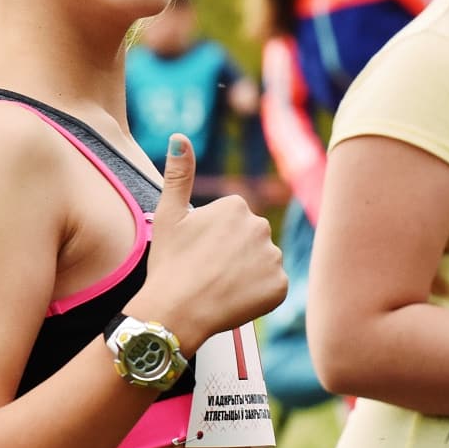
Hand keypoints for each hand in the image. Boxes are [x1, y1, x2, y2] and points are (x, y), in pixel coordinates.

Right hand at [128, 134, 286, 356]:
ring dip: (246, 272)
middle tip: (206, 269)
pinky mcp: (280, 286)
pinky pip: (271, 286)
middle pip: (249, 238)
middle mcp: (260, 226)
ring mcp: (272, 257)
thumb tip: (179, 136)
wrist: (176, 311)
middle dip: (233, 251)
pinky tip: (233, 298)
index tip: (197, 251)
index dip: (212, 237)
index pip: (231, 219)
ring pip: (261, 261)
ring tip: (219, 285)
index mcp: (236, 205)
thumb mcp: (168, 214)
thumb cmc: (169, 262)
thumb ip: (179, 174)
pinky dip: (257, 293)